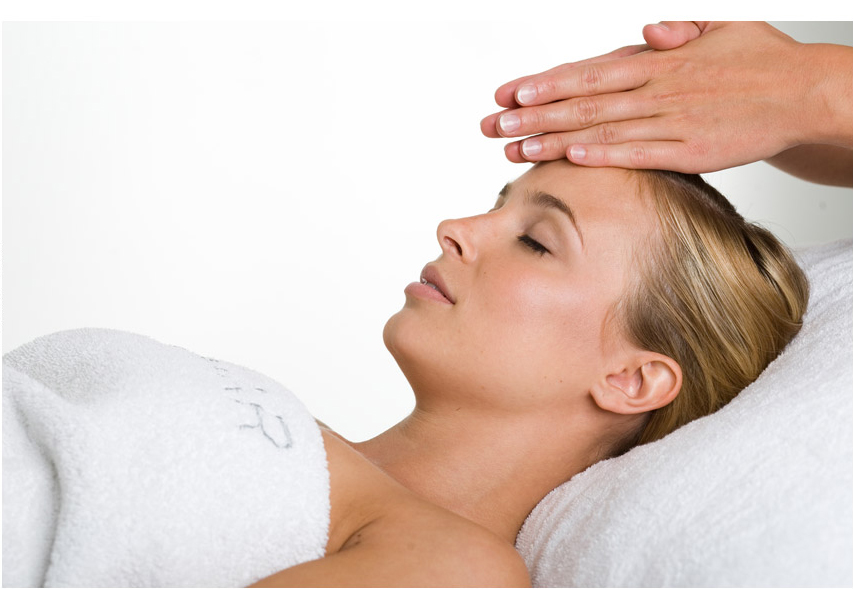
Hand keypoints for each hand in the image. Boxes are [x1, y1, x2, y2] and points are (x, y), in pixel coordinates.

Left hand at [481, 22, 852, 173]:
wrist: (807, 93)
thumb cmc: (759, 62)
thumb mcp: (719, 30)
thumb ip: (677, 33)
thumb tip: (645, 31)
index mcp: (659, 61)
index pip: (589, 71)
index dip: (546, 82)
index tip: (509, 92)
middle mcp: (659, 88)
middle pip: (584, 101)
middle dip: (534, 113)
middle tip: (493, 124)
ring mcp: (674, 120)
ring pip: (603, 129)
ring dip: (555, 138)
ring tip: (514, 148)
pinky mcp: (692, 150)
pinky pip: (640, 153)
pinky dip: (603, 155)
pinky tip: (568, 159)